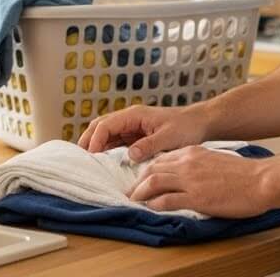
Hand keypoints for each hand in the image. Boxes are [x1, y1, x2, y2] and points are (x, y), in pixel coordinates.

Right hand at [78, 104, 210, 161]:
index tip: (92, 157)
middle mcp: (129, 119)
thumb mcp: (168, 137)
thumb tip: (129, 155)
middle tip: (80, 159)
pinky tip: (104, 163)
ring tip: (87, 163)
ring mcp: (131, 127)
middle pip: (100, 126)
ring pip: (105, 134)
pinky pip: (115, 142)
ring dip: (95, 146)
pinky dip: (106, 151)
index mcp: (134, 115)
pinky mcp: (135, 136)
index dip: (96, 140)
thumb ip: (148, 145)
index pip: (106, 125)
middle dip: (88, 140)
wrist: (199, 123)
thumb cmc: (186, 127)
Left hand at [128, 145, 272, 218]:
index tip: (141, 179)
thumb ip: (198, 164)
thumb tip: (187, 175)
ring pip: (154, 183)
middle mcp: (187, 163)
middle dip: (138, 182)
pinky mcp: (196, 197)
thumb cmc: (244, 173)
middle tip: (131, 192)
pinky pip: (167, 200)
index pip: (160, 159)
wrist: (261, 180)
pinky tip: (150, 208)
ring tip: (134, 201)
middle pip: (152, 170)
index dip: (147, 170)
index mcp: (192, 152)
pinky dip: (155, 204)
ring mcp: (190, 180)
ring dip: (140, 193)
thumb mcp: (215, 160)